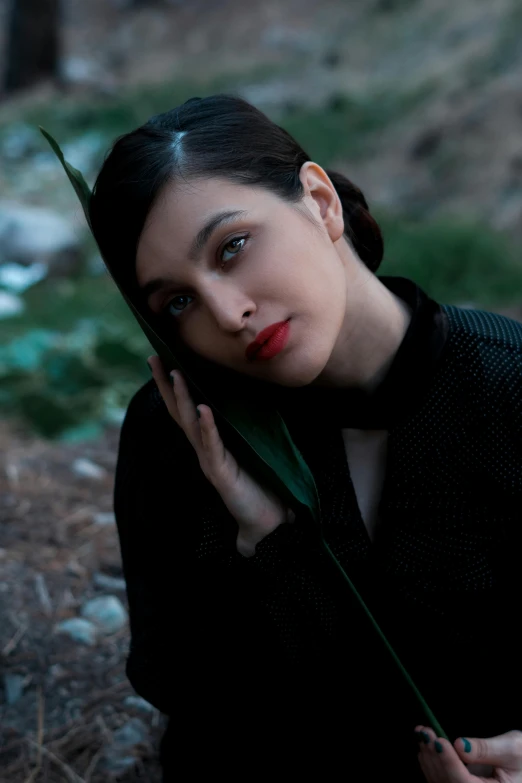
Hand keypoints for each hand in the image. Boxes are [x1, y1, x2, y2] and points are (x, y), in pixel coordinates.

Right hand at [148, 356, 294, 556]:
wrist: (267, 521)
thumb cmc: (260, 486)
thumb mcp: (248, 451)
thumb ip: (239, 432)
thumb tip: (242, 401)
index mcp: (208, 445)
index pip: (186, 410)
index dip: (172, 387)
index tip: (163, 360)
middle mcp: (203, 451)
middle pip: (179, 412)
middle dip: (166, 385)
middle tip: (154, 358)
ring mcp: (209, 461)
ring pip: (191, 425)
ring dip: (184, 398)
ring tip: (176, 374)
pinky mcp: (220, 473)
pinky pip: (212, 445)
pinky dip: (208, 427)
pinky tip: (203, 408)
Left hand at [416, 724, 521, 781]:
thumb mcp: (512, 749)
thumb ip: (486, 749)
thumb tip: (459, 745)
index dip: (449, 763)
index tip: (438, 741)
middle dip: (435, 756)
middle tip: (425, 732)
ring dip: (429, 758)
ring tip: (422, 733)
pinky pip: (441, 781)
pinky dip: (431, 763)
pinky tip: (426, 746)